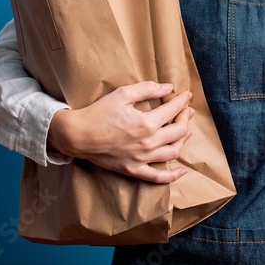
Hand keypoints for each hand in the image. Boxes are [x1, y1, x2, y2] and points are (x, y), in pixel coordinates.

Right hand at [47, 81, 194, 183]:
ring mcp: (142, 159)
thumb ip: (148, 89)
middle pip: (178, 131)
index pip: (173, 111)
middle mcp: (148, 143)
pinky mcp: (134, 170)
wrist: (78, 136)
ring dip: (183, 140)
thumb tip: (168, 87)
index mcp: (147, 123)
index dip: (182, 101)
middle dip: (186, 118)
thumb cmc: (98, 113)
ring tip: (186, 131)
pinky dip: (172, 176)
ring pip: (173, 152)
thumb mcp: (123, 94)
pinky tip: (182, 171)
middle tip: (187, 110)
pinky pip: (158, 177)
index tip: (186, 95)